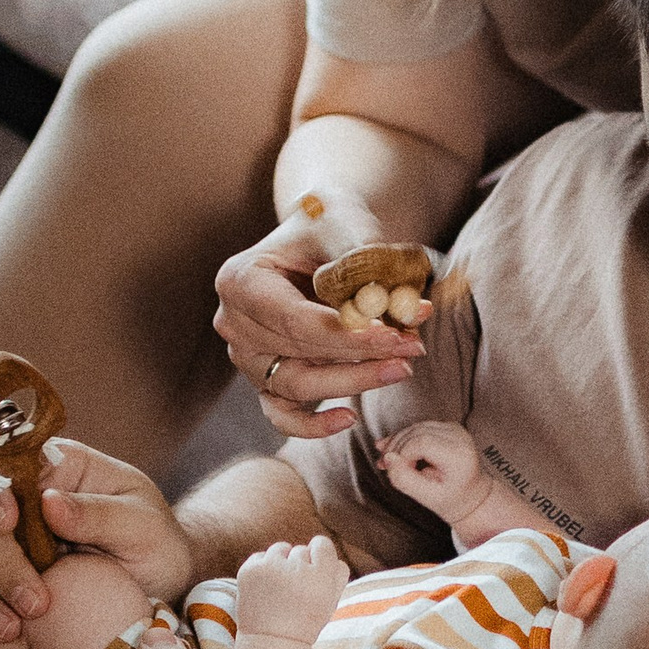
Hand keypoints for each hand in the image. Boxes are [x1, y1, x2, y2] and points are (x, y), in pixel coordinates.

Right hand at [0, 438, 193, 648]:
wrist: (156, 591)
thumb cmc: (156, 548)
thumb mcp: (145, 528)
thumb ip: (100, 513)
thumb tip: (49, 504)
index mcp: (53, 471)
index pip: (5, 472)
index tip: (8, 525)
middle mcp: (15, 500)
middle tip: (34, 606)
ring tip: (9, 630)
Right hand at [214, 200, 424, 435]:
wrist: (322, 235)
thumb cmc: (330, 225)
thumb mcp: (346, 225)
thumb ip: (369, 264)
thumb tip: (407, 310)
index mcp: (240, 280)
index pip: (294, 319)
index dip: (345, 333)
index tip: (393, 334)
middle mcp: (234, 323)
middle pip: (299, 353)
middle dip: (361, 353)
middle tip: (413, 346)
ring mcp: (248, 357)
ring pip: (297, 386)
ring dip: (352, 381)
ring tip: (401, 367)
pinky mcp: (266, 380)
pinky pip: (282, 415)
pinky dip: (312, 424)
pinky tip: (350, 418)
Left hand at [235, 532, 349, 641]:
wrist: (271, 641)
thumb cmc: (306, 621)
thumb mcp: (331, 600)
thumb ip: (337, 572)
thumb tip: (322, 545)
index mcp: (321, 577)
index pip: (322, 544)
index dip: (319, 556)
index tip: (315, 571)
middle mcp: (297, 569)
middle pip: (302, 549)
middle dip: (301, 566)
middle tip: (296, 592)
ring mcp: (270, 568)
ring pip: (281, 548)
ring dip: (282, 563)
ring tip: (280, 589)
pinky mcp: (250, 570)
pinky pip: (261, 555)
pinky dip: (263, 568)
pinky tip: (266, 589)